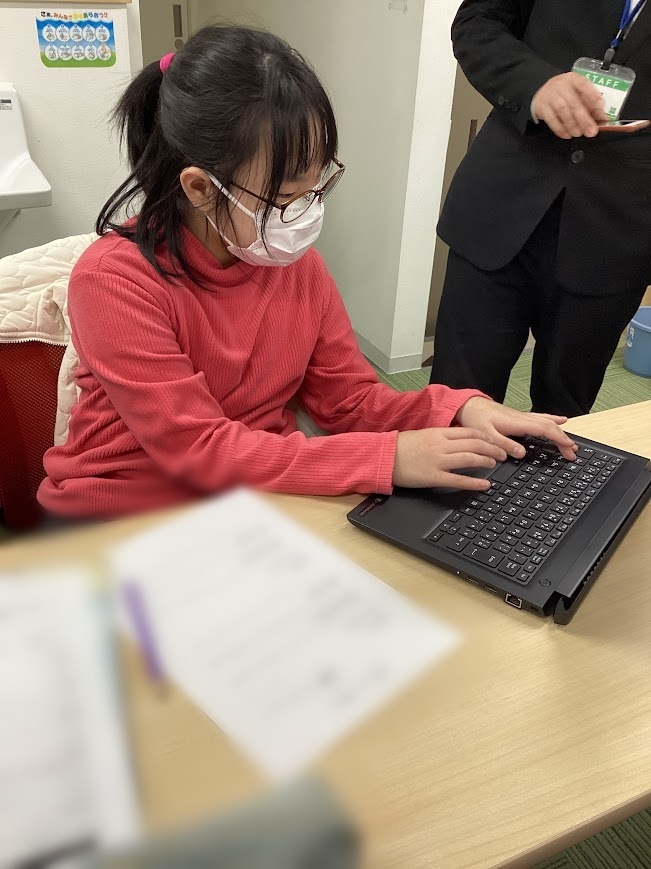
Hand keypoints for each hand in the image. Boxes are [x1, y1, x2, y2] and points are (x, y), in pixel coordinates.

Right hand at [393, 428, 507, 490]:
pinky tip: (485, 485)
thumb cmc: (401, 446)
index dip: (486, 436)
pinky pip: (458, 479)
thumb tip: (460, 440)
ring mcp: (438, 461)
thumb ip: (442, 437)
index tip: (496, 440)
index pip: (469, 432)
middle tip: (502, 453)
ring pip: (469, 458)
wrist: (384, 456)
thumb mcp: (423, 434)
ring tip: (495, 464)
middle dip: (492, 448)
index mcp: (438, 433)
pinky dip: (474, 482)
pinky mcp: (433, 477)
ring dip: (486, 460)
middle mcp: (441, 445)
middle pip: (474, 443)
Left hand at [455, 397, 577, 460]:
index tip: (569, 449)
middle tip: (573, 453)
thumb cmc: (475, 418)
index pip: (545, 430)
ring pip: (547, 422)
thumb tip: (522, 454)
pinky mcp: (519, 417)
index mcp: (518, 422)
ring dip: (560, 432)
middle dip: (564, 440)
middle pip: (550, 427)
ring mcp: (522, 417)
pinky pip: (541, 418)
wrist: (467, 405)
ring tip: (571, 442)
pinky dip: (553, 420)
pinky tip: (561, 420)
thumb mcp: (486, 434)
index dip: (559, 439)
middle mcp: (523, 418)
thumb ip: (503, 445)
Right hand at [532, 73, 606, 138]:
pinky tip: (567, 134)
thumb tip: (601, 118)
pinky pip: (551, 119)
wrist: (542, 93)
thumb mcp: (577, 93)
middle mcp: (561, 85)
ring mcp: (550, 95)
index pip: (584, 86)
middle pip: (574, 102)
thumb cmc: (564, 94)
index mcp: (573, 79)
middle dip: (584, 119)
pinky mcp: (541, 106)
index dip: (593, 99)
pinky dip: (560, 129)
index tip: (601, 114)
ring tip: (578, 133)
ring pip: (562, 111)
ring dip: (572, 125)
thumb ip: (590, 103)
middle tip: (591, 131)